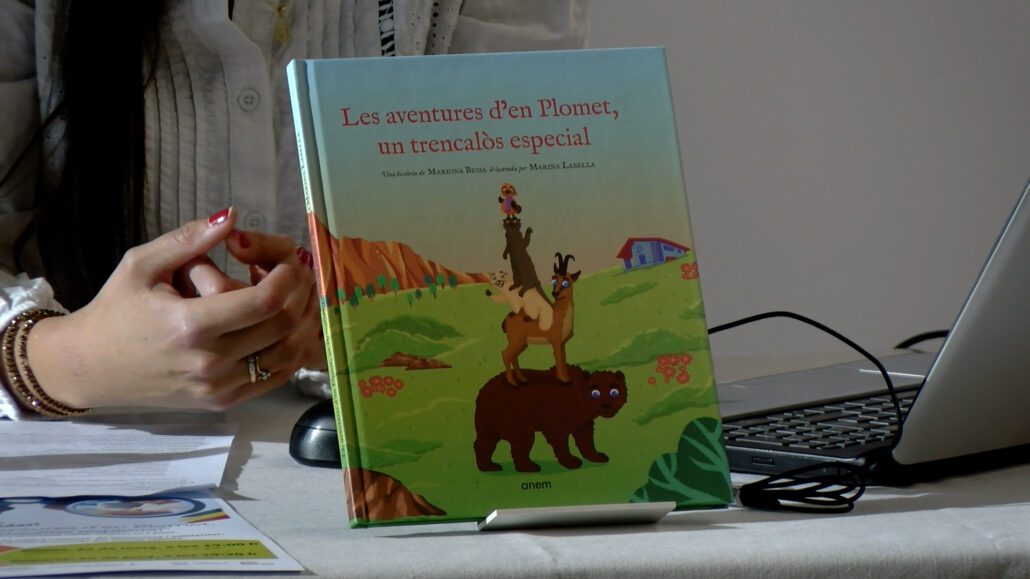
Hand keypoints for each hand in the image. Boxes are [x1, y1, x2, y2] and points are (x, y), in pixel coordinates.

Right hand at [27, 209, 314, 410]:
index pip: (265, 302)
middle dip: (302, 294)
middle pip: (284, 326)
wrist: (90, 367)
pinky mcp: (223, 402)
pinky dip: (293, 351)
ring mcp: (219, 387)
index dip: (289, 276)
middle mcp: (209, 361)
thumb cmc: (116, 311)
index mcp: (190, 325)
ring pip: (288, 355)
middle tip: (300, 273)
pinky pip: (276, 378)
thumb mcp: (141, 265)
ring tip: (300, 296)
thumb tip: (232, 215)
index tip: (291, 259)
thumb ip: (189, 239)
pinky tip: (291, 326)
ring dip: (305, 322)